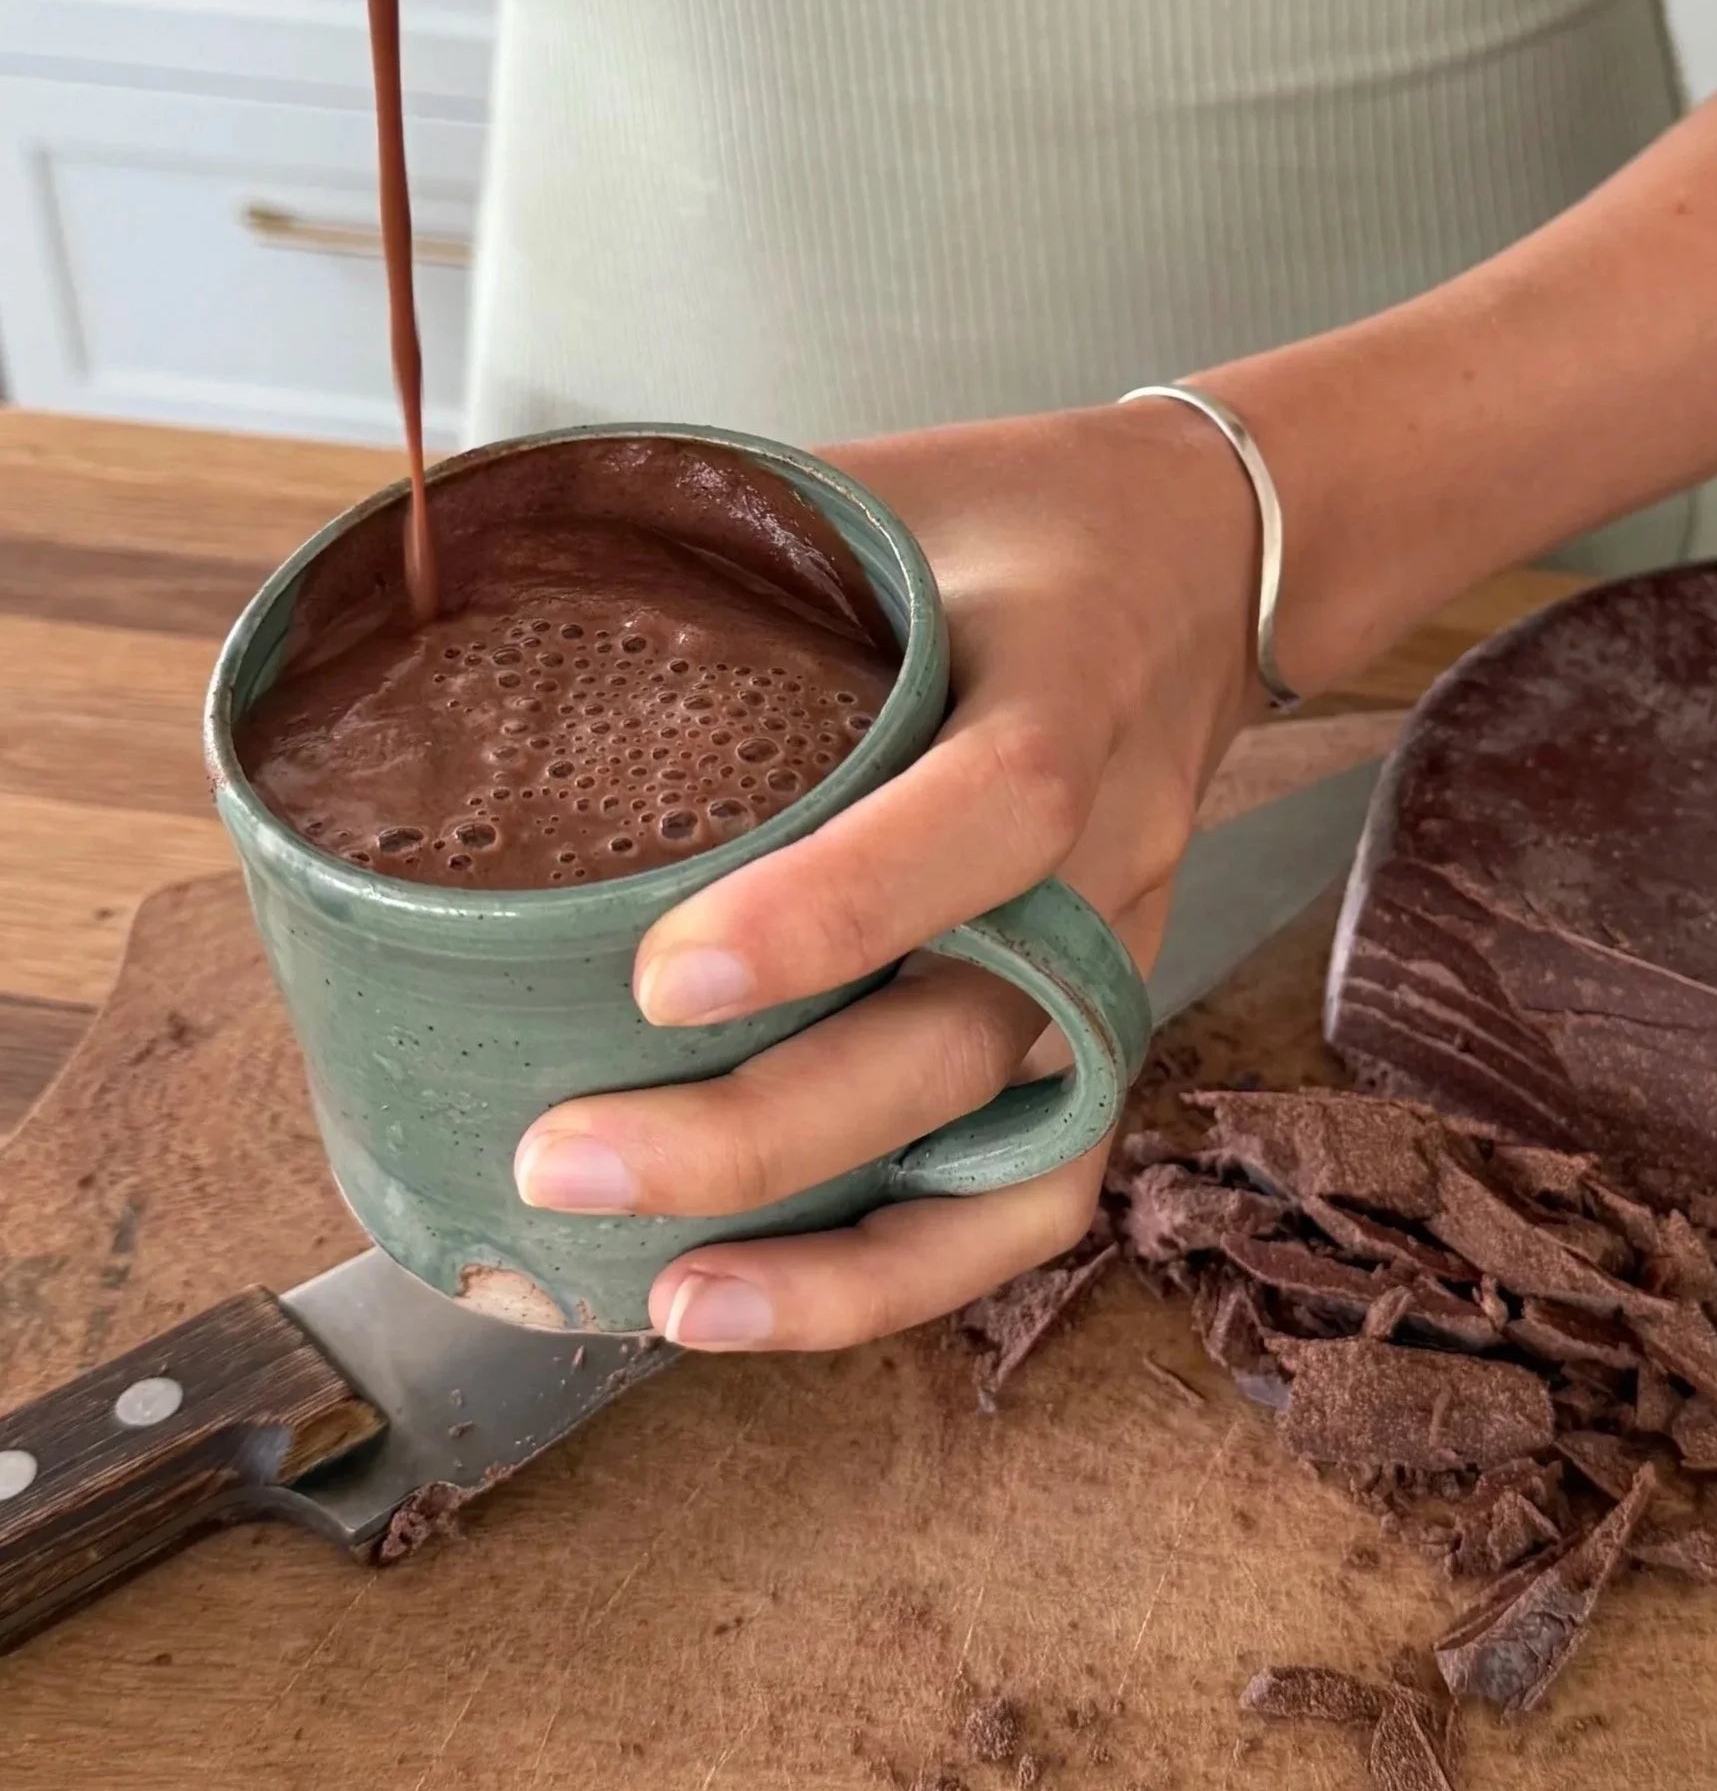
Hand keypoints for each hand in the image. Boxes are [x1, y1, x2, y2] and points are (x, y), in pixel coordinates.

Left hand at [512, 399, 1263, 1348]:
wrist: (1190, 572)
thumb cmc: (1003, 528)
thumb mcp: (870, 488)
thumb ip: (706, 548)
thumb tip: (453, 604)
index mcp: (1065, 692)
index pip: (989, 816)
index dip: (835, 909)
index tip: (657, 979)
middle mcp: (1109, 858)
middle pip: (969, 1035)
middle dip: (766, 1132)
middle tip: (562, 1160)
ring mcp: (1114, 964)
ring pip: (1013, 1156)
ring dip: (844, 1255)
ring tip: (668, 1302)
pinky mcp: (1099, 1030)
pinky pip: (1037, 1191)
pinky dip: (912, 1273)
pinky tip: (769, 1302)